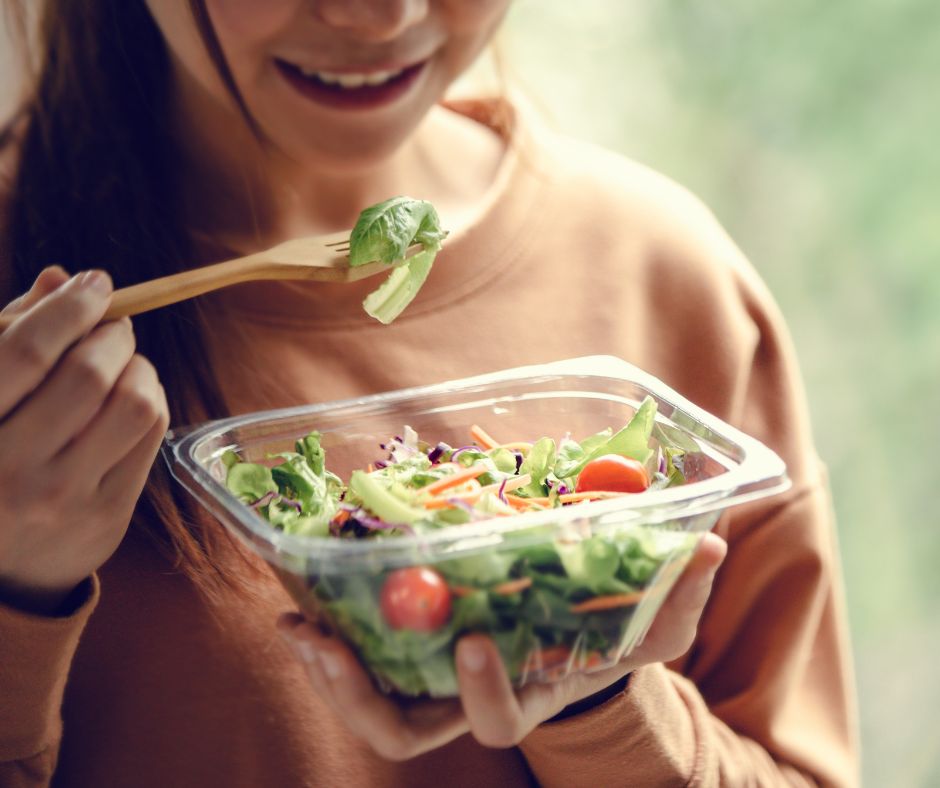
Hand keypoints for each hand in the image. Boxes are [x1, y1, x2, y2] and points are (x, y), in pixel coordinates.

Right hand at [0, 267, 168, 613]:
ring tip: (123, 363)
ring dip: (140, 368)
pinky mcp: (107, 516)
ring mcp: (63, 498)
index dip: (69, 307)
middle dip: (112, 334)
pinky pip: (152, 437)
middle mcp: (11, 469)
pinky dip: (153, 400)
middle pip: (88, 375)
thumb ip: (10, 337)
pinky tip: (133, 397)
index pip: (26, 351)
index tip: (95, 283)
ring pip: (134, 405)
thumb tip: (60, 278)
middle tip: (113, 325)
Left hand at [278, 532, 726, 759]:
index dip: (482, 692)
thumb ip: (680, 591)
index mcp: (528, 695)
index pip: (495, 722)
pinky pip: (364, 652)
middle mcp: (471, 698)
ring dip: (326, 667)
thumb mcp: (654, 619)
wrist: (573, 636)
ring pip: (371, 702)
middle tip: (322, 643)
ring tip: (297, 621)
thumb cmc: (614, 634)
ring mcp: (436, 679)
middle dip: (359, 697)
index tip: (472, 642)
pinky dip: (332, 626)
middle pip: (403, 731)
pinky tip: (308, 590)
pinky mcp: (413, 648)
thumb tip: (709, 545)